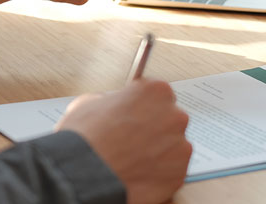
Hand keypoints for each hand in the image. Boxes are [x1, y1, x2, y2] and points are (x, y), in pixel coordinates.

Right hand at [57, 79, 191, 203]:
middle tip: (130, 140)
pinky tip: (137, 174)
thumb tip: (110, 107)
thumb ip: (110, 101)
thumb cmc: (86, 138)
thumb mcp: (89, 102)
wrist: (85, 175)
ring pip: (172, 147)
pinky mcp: (179, 174)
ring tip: (131, 161)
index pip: (157, 94)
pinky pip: (171, 171)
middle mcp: (175, 116)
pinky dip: (158, 174)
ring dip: (157, 152)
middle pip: (168, 120)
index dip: (141, 106)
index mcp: (156, 91)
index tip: (133, 114)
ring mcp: (180, 147)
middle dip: (153, 128)